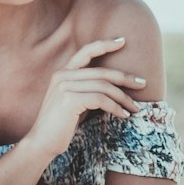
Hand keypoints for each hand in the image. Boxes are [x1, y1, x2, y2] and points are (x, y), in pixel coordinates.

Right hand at [30, 37, 146, 160]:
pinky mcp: (69, 100)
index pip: (86, 52)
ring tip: (135, 108)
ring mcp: (64, 86)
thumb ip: (88, 91)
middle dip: (125, 78)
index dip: (104, 44)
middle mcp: (62, 75)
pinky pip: (100, 99)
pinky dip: (115, 107)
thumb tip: (114, 89)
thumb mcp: (75, 103)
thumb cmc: (60, 127)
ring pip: (104, 86)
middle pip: (102, 71)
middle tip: (142, 84)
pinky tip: (123, 115)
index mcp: (62, 73)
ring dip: (123, 98)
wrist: (41, 143)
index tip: (122, 41)